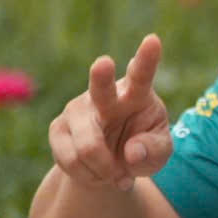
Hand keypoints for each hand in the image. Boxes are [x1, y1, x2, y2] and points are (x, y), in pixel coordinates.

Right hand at [49, 34, 172, 190]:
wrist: (110, 166)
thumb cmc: (142, 149)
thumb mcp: (159, 154)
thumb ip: (153, 151)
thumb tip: (131, 153)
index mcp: (137, 93)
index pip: (142, 74)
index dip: (147, 58)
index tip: (153, 40)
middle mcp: (105, 95)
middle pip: (101, 87)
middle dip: (101, 75)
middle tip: (104, 62)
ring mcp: (78, 110)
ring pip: (89, 146)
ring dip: (106, 170)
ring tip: (117, 174)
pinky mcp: (58, 129)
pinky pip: (71, 161)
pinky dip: (90, 177)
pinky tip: (99, 174)